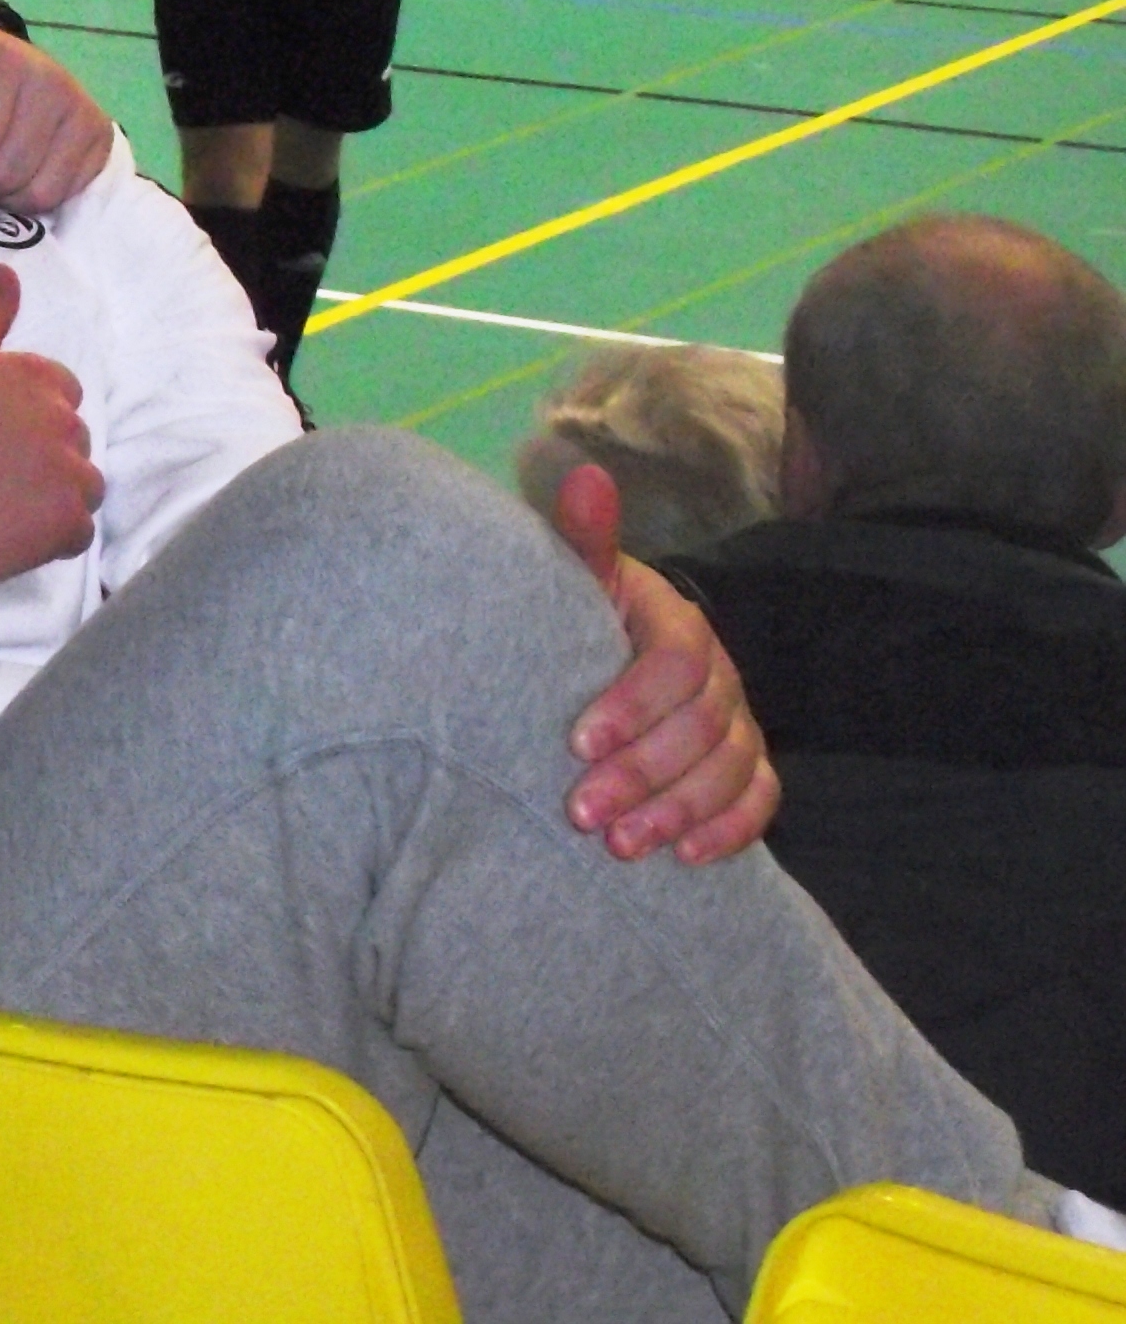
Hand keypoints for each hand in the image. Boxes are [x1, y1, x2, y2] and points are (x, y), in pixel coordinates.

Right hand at [0, 268, 100, 589]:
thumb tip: (7, 270)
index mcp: (34, 375)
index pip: (61, 394)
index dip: (23, 417)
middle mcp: (62, 419)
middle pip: (73, 441)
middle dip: (39, 456)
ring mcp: (69, 474)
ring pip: (82, 485)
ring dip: (50, 497)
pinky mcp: (65, 524)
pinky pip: (78, 532)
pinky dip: (51, 538)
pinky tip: (7, 533)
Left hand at [553, 464, 777, 862]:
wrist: (605, 653)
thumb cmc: (584, 618)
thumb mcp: (580, 579)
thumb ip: (584, 537)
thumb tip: (585, 476)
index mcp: (677, 625)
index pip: (675, 663)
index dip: (632, 705)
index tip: (575, 744)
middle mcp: (719, 674)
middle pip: (700, 728)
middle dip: (642, 775)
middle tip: (581, 815)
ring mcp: (739, 721)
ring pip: (728, 770)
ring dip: (676, 812)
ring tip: (618, 846)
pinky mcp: (746, 765)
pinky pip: (760, 801)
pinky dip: (728, 831)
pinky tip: (686, 858)